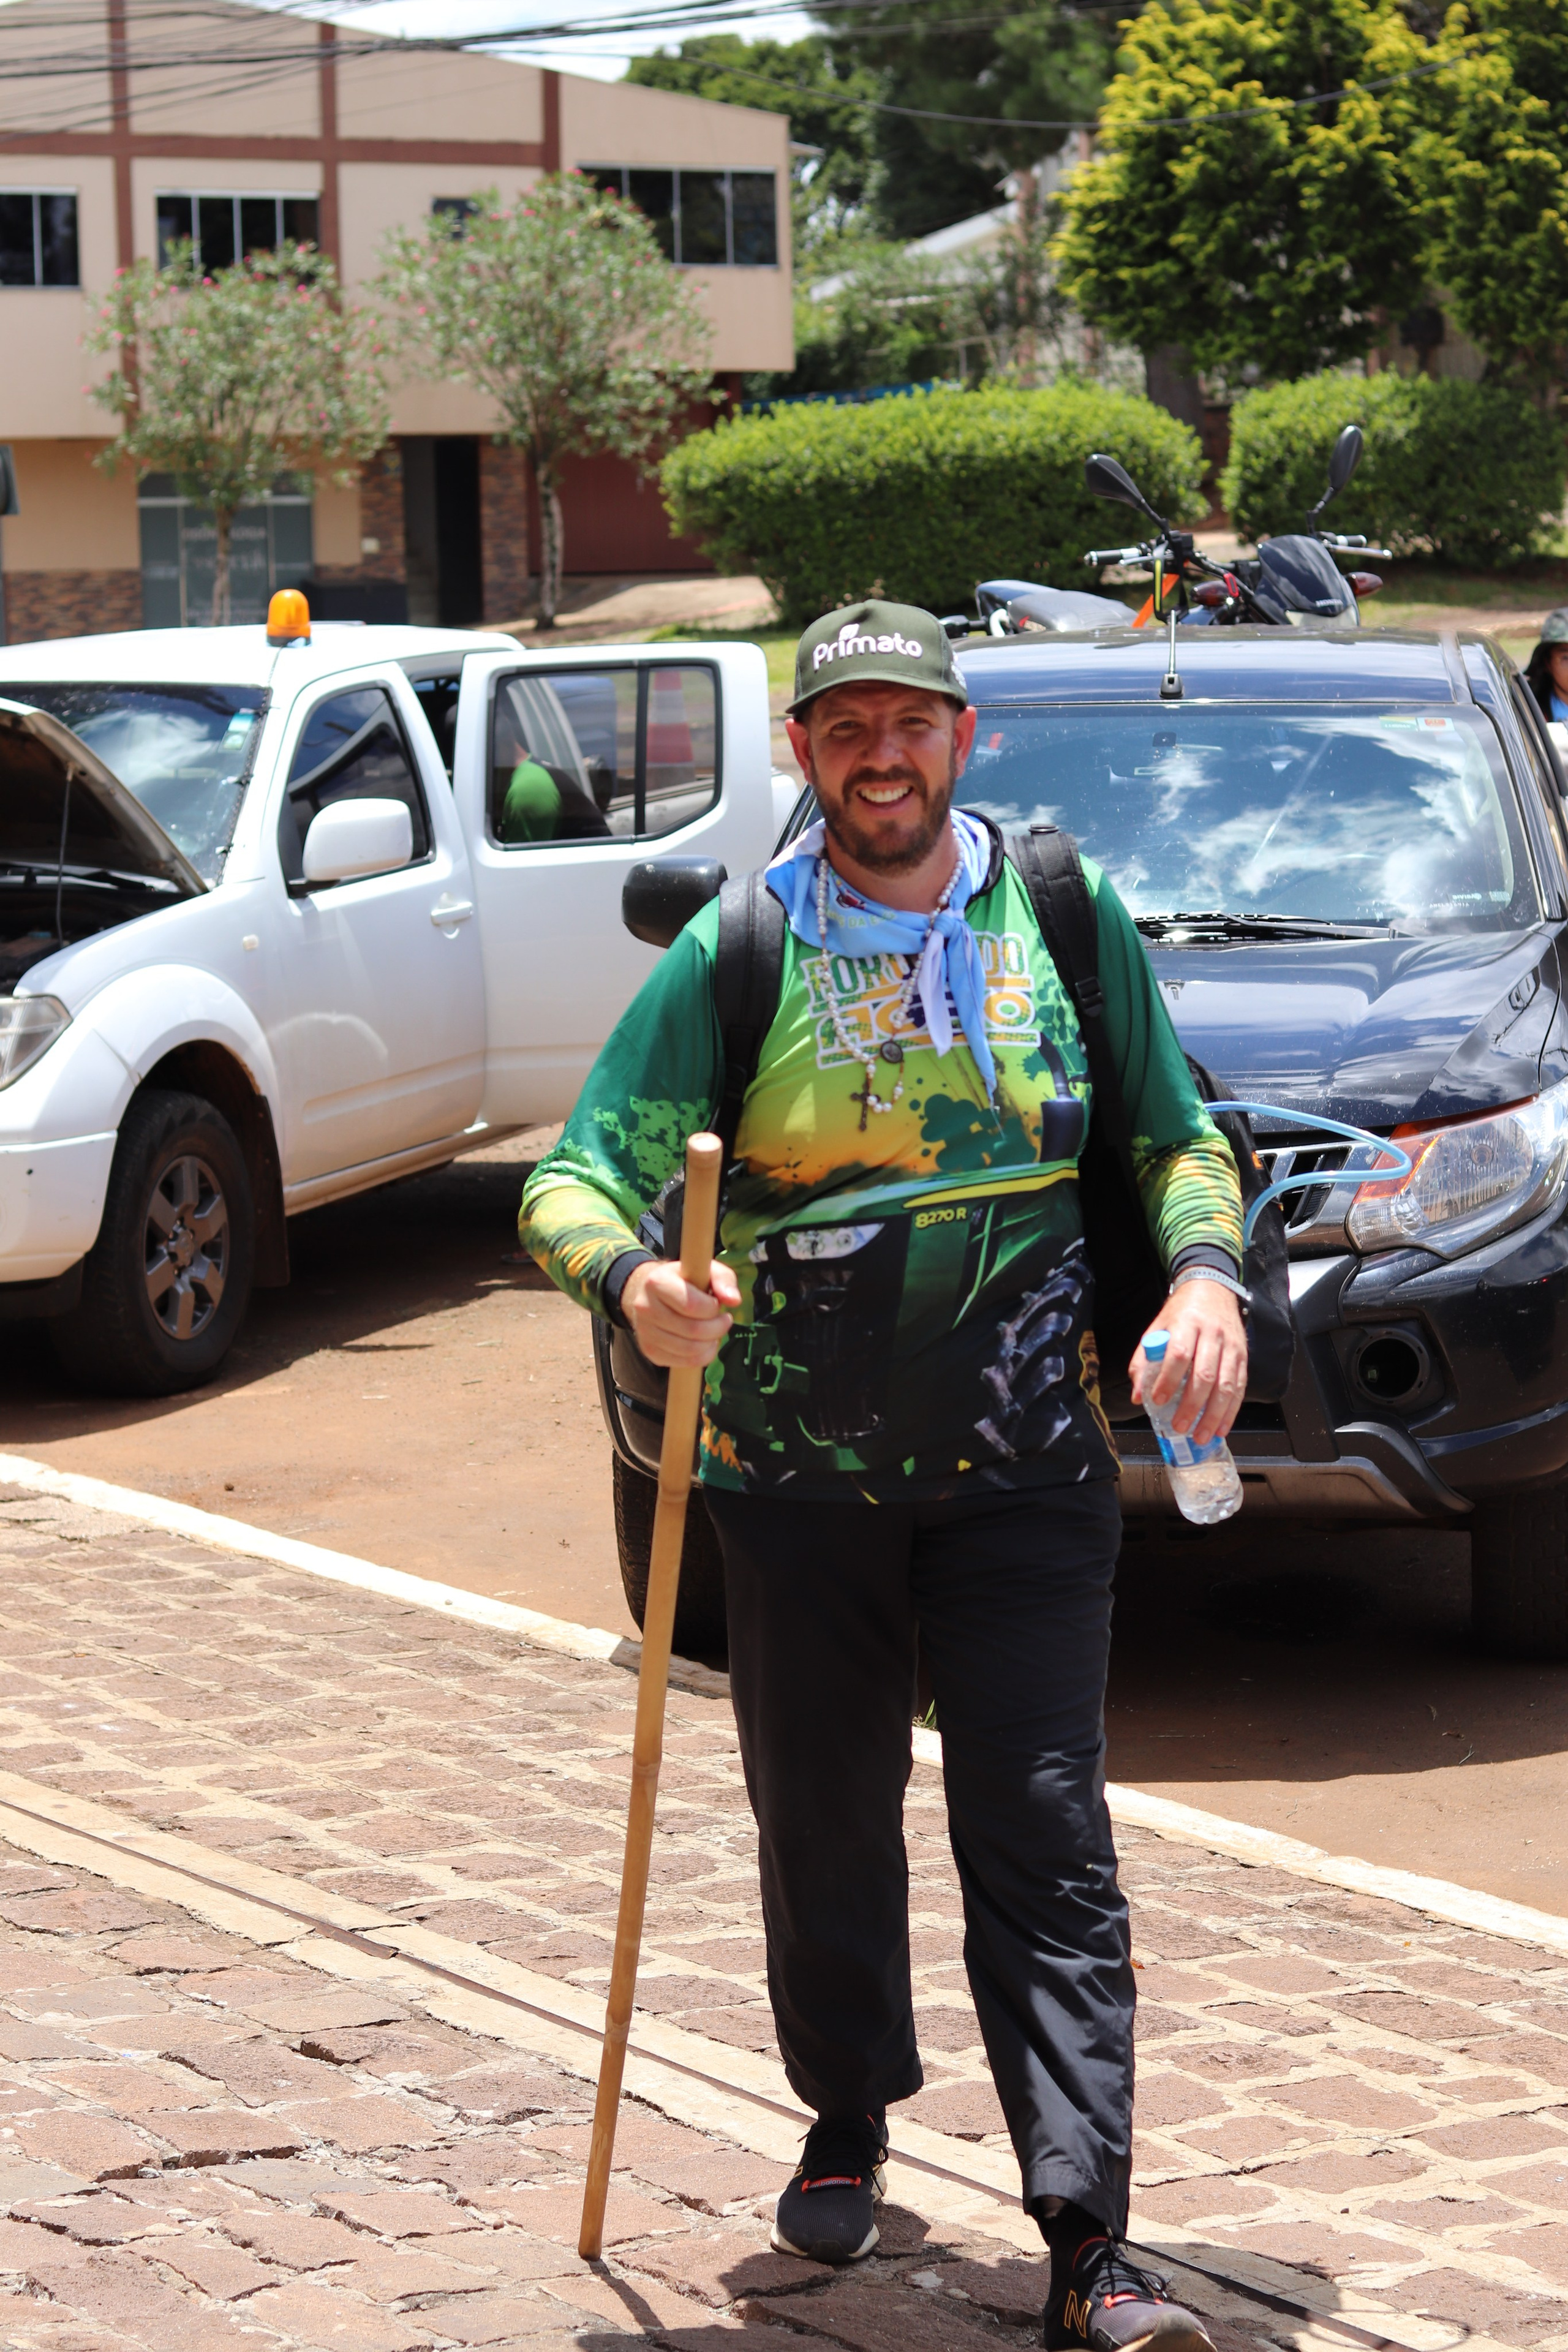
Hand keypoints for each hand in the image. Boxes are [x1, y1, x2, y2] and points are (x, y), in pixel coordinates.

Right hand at [622, 1258, 740, 1369]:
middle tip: (725, 1321)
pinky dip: (702, 1356)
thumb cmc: (685, 1280)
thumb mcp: (706, 1270)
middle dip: (717, 1328)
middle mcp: (645, 1307)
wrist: (652, 1294)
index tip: (718, 1304)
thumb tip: (734, 1300)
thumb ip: (723, 1280)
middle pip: (692, 1330)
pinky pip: (683, 1362)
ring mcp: (644, 1331)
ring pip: (689, 1349)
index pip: (691, 1305)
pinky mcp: (649, 1351)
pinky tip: (705, 1344)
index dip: (712, 1309)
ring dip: (711, 1343)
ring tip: (715, 1332)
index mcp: (656, 1282)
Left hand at [1130, 1279, 1247, 1445]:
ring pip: (1226, 1385)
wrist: (1213, 1289)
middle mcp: (1212, 1335)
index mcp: (1187, 1324)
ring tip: (1201, 1436)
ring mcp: (1231, 1346)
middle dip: (1192, 1405)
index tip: (1158, 1400)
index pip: (1179, 1354)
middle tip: (1179, 1427)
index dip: (1169, 1379)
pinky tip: (1222, 1427)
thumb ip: (1144, 1360)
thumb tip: (1138, 1396)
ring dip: (1214, 1415)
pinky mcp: (1243, 1356)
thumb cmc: (1181, 1313)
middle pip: (1205, 1374)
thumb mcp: (1157, 1328)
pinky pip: (1240, 1387)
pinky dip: (1231, 1410)